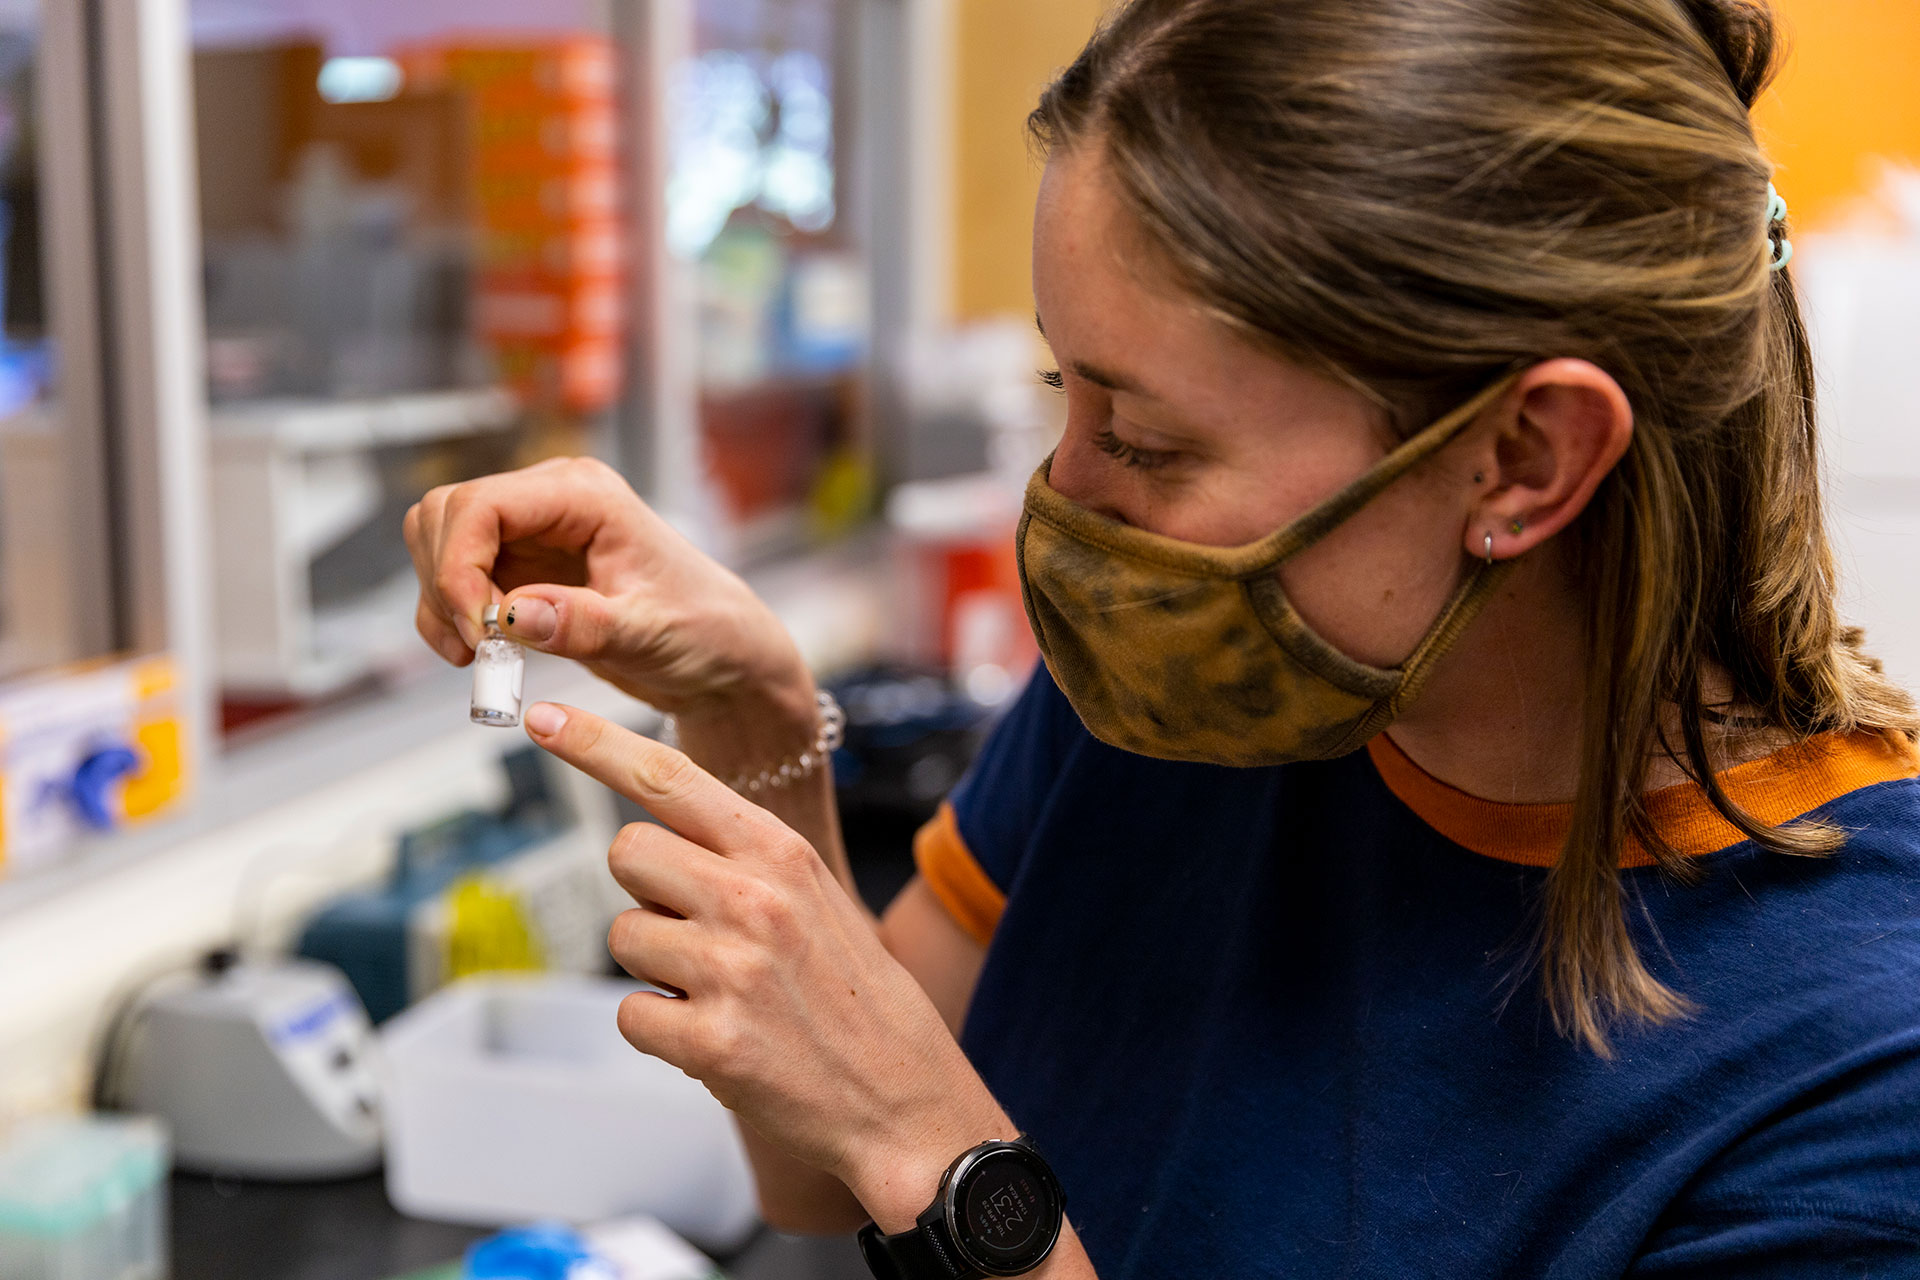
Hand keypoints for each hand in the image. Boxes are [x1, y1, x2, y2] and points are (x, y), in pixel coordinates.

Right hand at [402, 457, 809, 719]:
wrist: (720, 653)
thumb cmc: (703, 629)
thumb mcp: (650, 632)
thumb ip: (583, 624)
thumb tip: (515, 615)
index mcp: (585, 495)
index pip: (483, 505)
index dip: (459, 565)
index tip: (476, 628)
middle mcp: (552, 501)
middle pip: (447, 514)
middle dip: (446, 582)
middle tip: (478, 646)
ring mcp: (533, 531)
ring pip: (439, 542)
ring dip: (440, 599)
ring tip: (478, 656)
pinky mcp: (521, 566)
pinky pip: (454, 578)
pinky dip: (448, 615)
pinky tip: (477, 654)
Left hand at [523, 700, 1012, 1221]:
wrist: (905, 1099)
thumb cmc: (859, 1000)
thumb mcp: (818, 898)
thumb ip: (745, 858)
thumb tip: (658, 833)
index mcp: (781, 853)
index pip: (669, 776)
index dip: (597, 742)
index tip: (544, 716)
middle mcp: (752, 898)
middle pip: (627, 852)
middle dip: (644, 889)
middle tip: (695, 929)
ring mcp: (729, 969)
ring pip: (623, 935)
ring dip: (656, 968)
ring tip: (721, 993)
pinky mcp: (710, 1039)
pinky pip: (631, 1014)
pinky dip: (659, 1031)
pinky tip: (716, 1037)